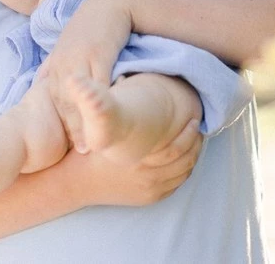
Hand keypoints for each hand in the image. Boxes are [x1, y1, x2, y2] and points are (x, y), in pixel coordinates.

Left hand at [41, 0, 133, 147]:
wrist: (109, 2)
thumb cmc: (92, 28)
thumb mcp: (70, 49)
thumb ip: (58, 69)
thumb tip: (46, 86)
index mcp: (56, 65)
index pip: (54, 100)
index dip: (61, 124)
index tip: (67, 147)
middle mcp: (62, 63)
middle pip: (63, 102)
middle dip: (71, 129)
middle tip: (80, 151)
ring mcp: (77, 57)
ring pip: (77, 95)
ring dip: (81, 121)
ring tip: (90, 144)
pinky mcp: (96, 51)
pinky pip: (97, 80)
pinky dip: (98, 99)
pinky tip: (104, 114)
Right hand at [62, 118, 202, 206]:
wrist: (77, 183)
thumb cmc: (91, 152)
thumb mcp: (99, 128)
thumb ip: (109, 104)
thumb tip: (123, 76)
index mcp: (141, 158)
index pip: (179, 147)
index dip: (191, 132)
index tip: (195, 118)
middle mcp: (148, 176)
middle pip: (186, 160)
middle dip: (196, 143)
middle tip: (198, 128)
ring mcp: (150, 189)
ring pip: (184, 172)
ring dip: (192, 156)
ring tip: (195, 141)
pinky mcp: (149, 197)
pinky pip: (176, 184)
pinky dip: (183, 171)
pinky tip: (183, 159)